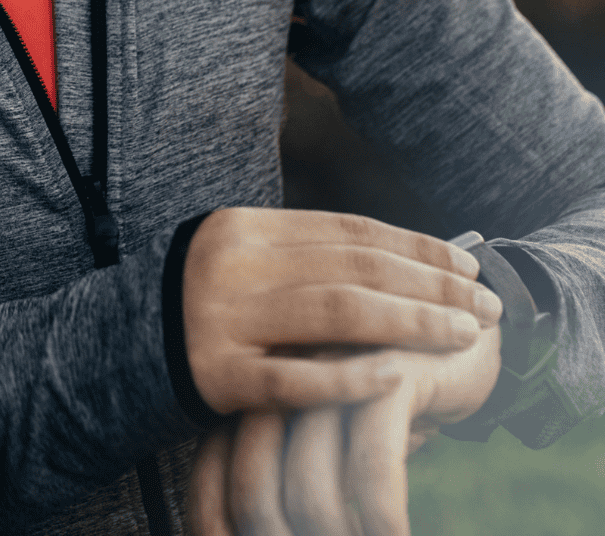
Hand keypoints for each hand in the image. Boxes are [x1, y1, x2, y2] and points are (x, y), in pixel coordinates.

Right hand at [182, 208, 501, 413]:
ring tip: (464, 335)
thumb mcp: (249, 260)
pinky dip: (347, 378)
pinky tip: (398, 376)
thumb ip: (310, 255)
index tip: (469, 264)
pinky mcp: (214, 376)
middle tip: (486, 304)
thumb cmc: (207, 303)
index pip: (351, 231)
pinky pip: (291, 379)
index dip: (415, 247)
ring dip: (410, 324)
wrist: (118, 350)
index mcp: (249, 226)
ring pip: (335, 316)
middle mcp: (237, 264)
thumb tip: (404, 257)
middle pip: (354, 269)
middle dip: (430, 286)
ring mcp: (224, 320)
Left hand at [188, 326, 501, 535]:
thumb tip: (267, 522)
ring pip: (308, 484)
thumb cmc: (388, 385)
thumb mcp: (333, 416)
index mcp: (259, 370)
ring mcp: (335, 367)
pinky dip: (381, 518)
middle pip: (252, 478)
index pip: (212, 462)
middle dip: (268, 535)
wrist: (469, 320)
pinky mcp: (391, 372)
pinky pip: (372, 468)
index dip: (212, 517)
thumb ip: (294, 454)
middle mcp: (285, 364)